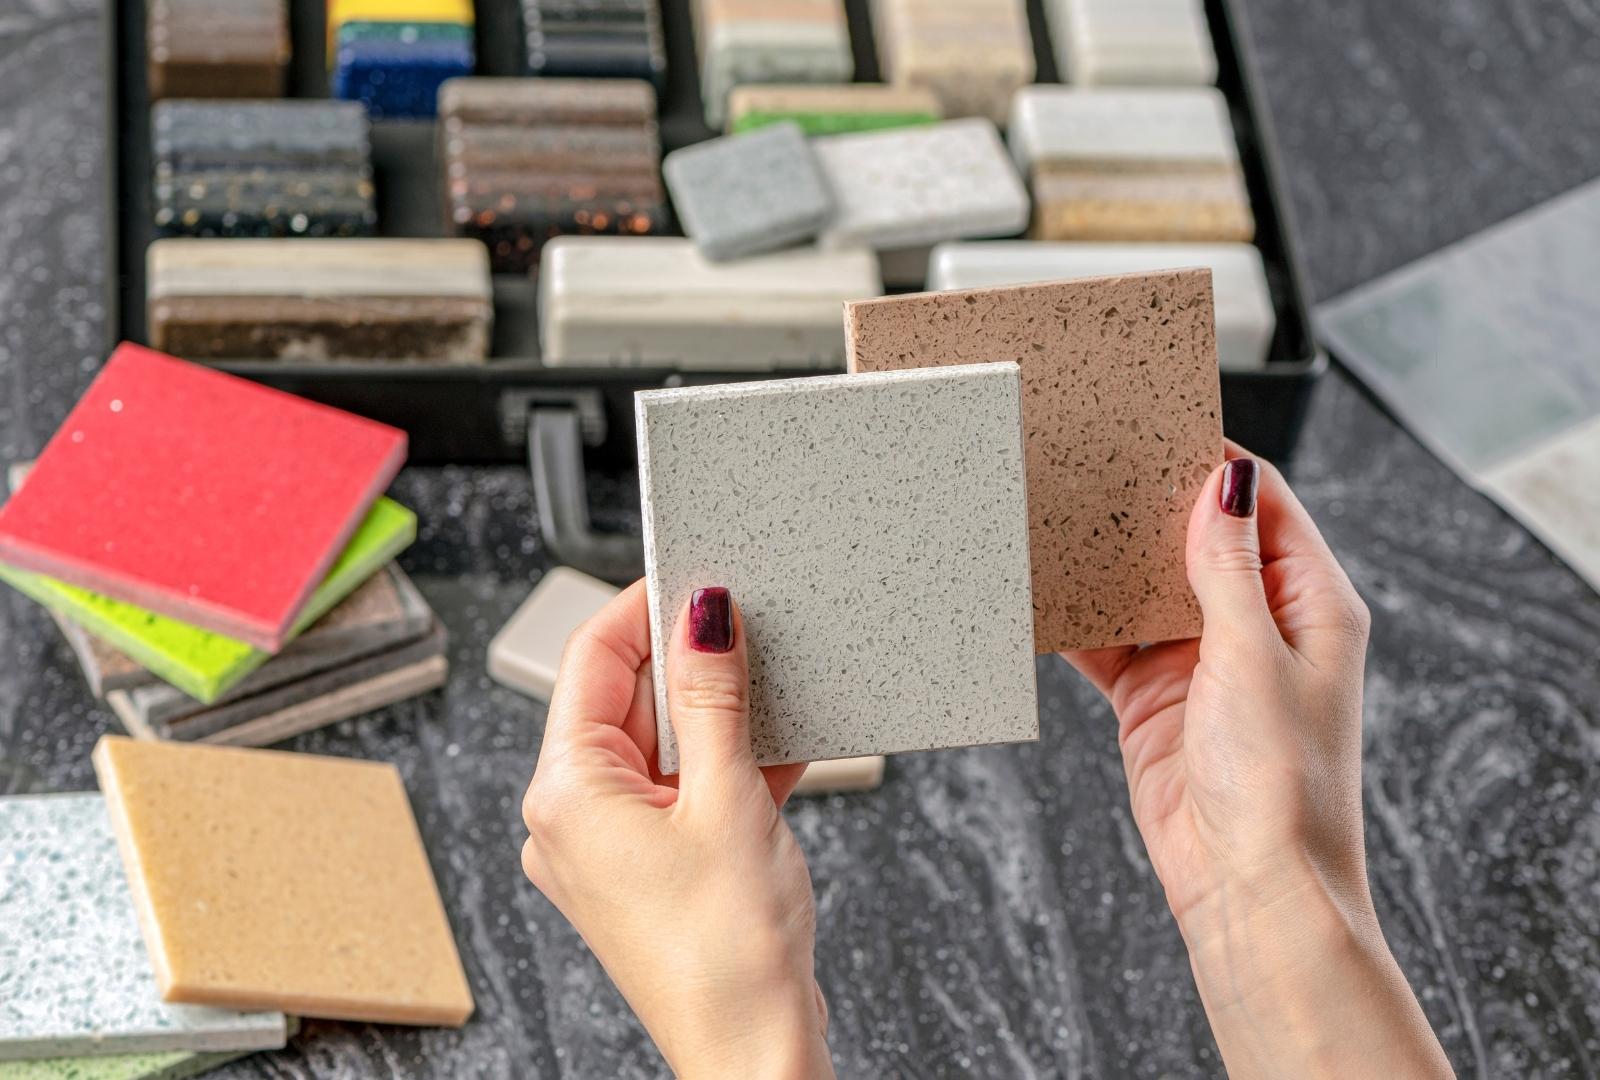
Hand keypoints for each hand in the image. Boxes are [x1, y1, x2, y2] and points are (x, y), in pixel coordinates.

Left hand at [521, 582, 833, 1079]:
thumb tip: (704, 612)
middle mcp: (572, 815)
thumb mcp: (728, 796)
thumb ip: (713, 694)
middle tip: (752, 631)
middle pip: (628, 699)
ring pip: (663, 744)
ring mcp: (610, 845)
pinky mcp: (649, 867)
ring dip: (720, 717)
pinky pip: (682, 789)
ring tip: (774, 697)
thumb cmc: (728, 953)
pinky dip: (727, 766)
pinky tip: (778, 749)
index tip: (696, 573)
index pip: (593, 659)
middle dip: (692, 663)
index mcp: (565, 791)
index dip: (644, 606)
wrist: (754, 1053)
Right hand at [1064, 444, 1451, 1077]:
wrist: (1248, 888)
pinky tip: (1045, 592)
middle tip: (1093, 461)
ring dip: (1110, 561)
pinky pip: (1110, 642)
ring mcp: (1203, 661)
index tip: (1158, 425)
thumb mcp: (1255, 657)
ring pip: (1148, 587)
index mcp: (1312, 604)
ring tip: (1060, 513)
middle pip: (1199, 538)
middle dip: (1150, 504)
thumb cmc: (1280, 784)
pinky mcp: (1155, 697)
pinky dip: (1080, 620)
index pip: (1263, 503)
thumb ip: (1228, 569)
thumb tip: (1222, 482)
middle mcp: (1260, 625)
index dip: (1214, 462)